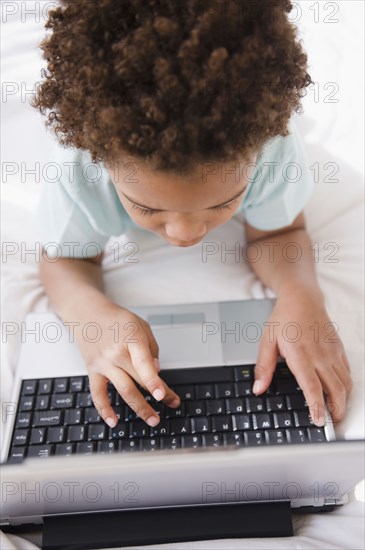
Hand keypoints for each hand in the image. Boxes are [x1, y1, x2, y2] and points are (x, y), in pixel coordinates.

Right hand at [72, 300, 180, 426]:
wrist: (87, 314)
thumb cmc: (116, 319)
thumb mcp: (141, 326)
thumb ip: (152, 348)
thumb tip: (157, 371)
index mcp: (131, 339)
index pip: (143, 363)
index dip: (153, 381)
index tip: (162, 395)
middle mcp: (116, 353)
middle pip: (138, 380)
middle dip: (158, 395)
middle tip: (171, 404)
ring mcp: (103, 363)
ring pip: (123, 390)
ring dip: (139, 408)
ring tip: (153, 419)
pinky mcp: (93, 371)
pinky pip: (97, 394)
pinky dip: (104, 410)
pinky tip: (113, 421)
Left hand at [252, 289, 352, 425]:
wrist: (303, 298)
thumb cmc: (284, 318)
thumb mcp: (267, 341)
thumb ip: (263, 367)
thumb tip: (258, 388)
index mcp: (301, 354)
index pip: (312, 386)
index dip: (317, 406)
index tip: (318, 421)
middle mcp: (320, 356)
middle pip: (336, 390)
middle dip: (335, 411)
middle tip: (329, 424)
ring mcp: (333, 353)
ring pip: (345, 383)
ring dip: (342, 401)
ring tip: (334, 413)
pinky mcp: (339, 350)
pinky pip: (347, 372)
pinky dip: (345, 386)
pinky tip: (338, 392)